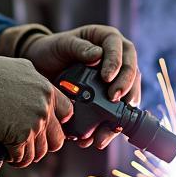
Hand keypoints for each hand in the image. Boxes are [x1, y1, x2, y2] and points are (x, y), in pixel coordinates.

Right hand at [0, 56, 71, 167]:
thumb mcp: (22, 70)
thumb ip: (35, 84)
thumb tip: (38, 95)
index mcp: (47, 91)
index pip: (67, 113)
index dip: (58, 123)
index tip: (48, 128)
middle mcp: (45, 108)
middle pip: (57, 139)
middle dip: (45, 145)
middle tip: (32, 144)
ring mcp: (34, 123)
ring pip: (40, 152)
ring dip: (29, 156)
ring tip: (18, 154)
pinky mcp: (19, 137)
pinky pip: (23, 157)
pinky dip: (16, 159)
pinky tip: (8, 155)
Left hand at [22, 25, 140, 149]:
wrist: (42, 67)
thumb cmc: (53, 49)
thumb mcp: (62, 44)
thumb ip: (79, 48)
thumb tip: (98, 55)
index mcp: (109, 39)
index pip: (123, 49)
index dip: (118, 64)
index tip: (107, 78)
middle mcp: (118, 57)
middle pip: (132, 73)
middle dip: (126, 88)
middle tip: (114, 99)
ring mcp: (115, 78)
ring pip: (128, 94)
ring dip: (121, 113)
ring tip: (108, 126)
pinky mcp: (108, 97)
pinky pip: (116, 111)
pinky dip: (109, 125)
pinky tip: (99, 137)